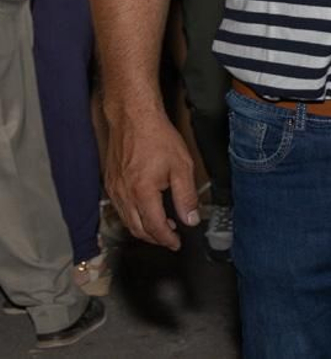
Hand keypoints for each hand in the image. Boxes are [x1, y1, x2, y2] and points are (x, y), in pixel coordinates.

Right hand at [103, 109, 199, 250]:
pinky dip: (132, 216)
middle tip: (170, 239)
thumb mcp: (181, 166)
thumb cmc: (158, 138)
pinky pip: (119, 208)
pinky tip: (145, 210)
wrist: (133, 118)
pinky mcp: (109, 183)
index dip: (167, 239)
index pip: (154, 227)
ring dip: (143, 228)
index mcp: (142, 193)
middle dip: (155, 238)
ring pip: (126, 220)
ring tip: (162, 226)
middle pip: (137, 229)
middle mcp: (123, 195)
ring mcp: (113, 189)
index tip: (177, 243)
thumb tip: (191, 220)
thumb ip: (186, 196)